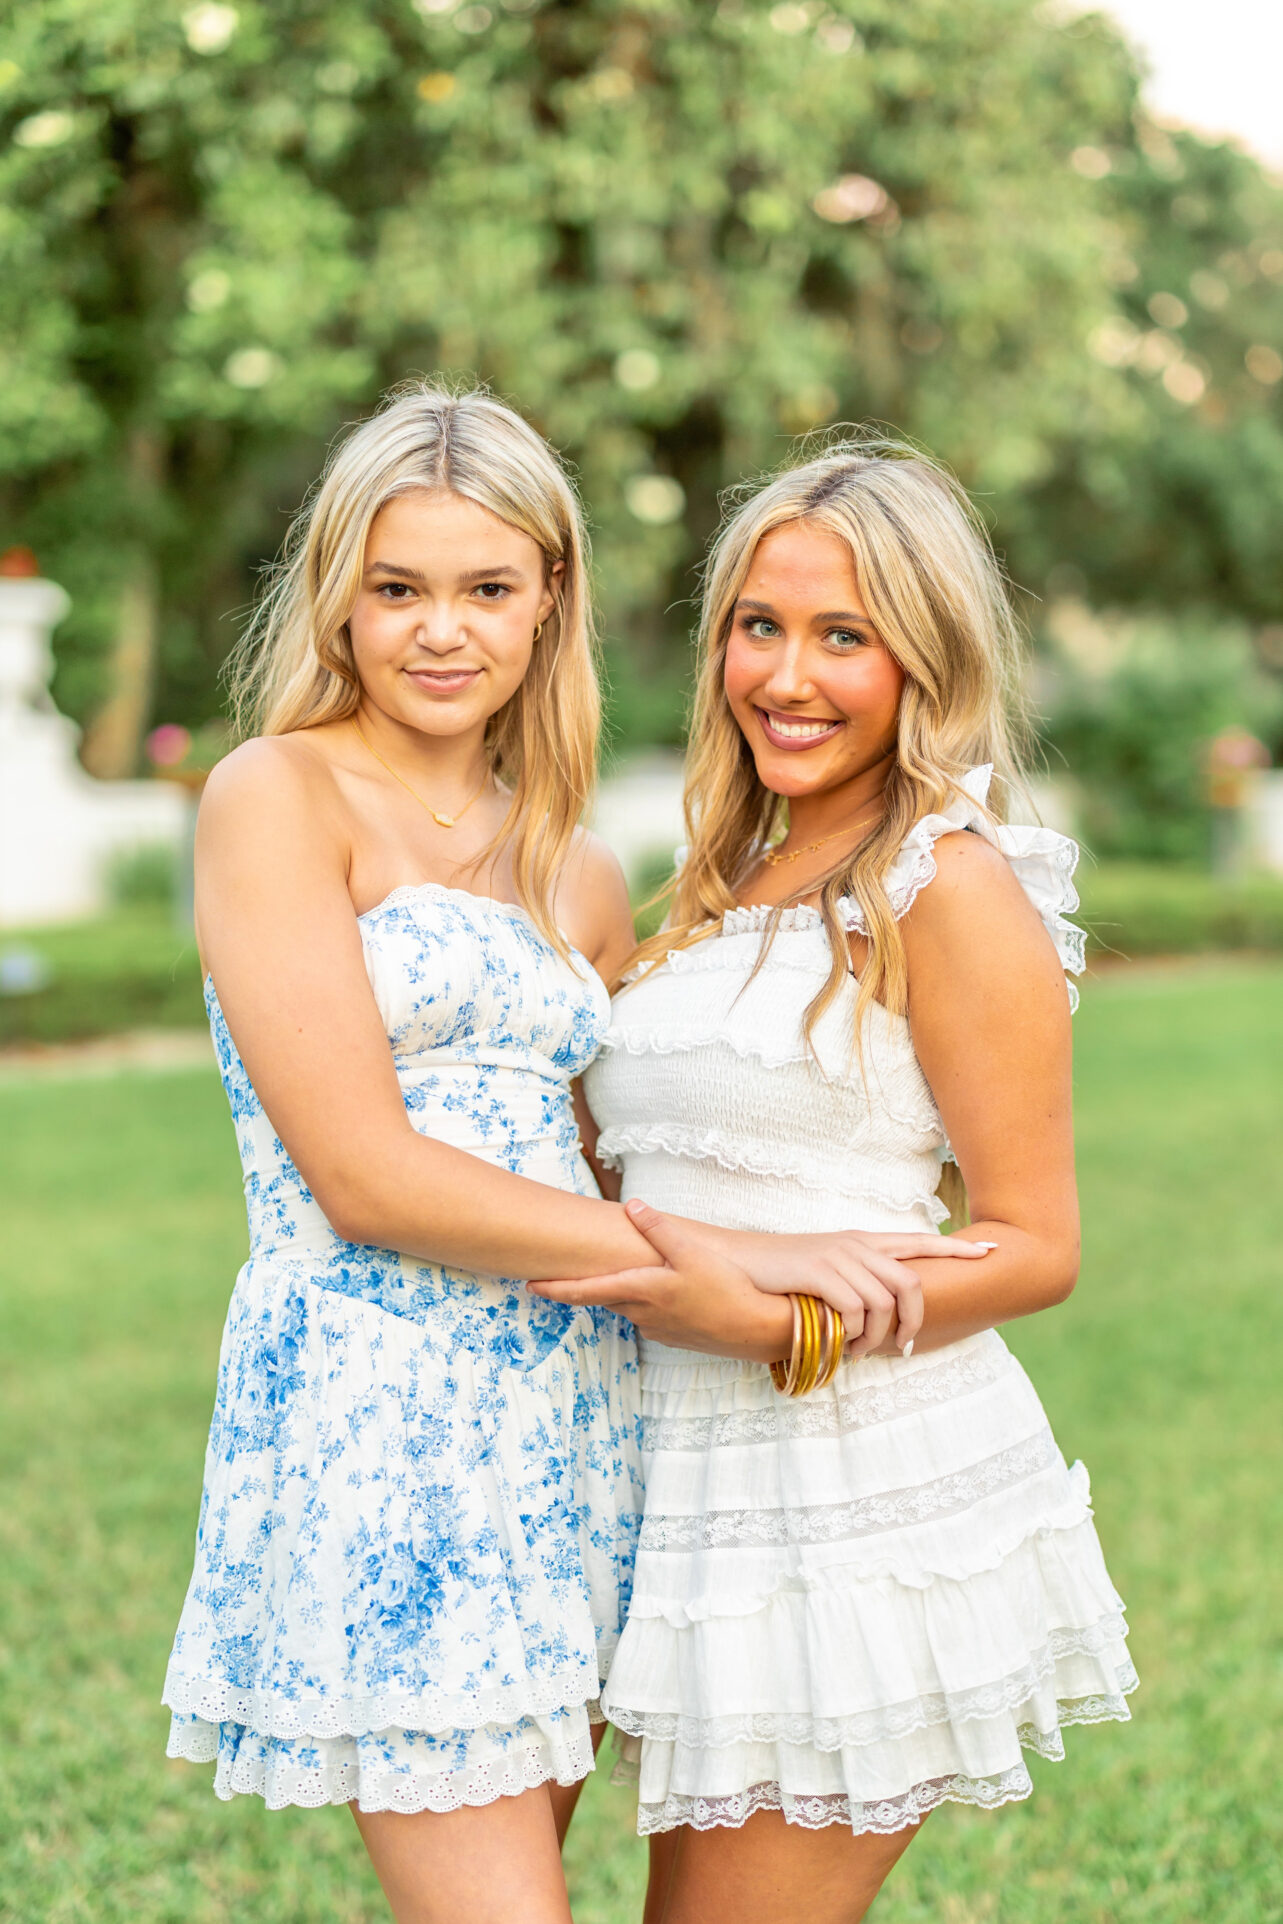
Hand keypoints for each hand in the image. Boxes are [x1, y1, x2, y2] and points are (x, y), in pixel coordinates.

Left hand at [528, 1202, 792, 1363]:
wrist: (756, 1329)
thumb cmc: (724, 1288)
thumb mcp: (692, 1251)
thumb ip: (659, 1229)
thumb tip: (631, 1205)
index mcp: (640, 1290)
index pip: (585, 1291)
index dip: (555, 1288)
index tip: (529, 1285)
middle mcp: (642, 1313)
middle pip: (605, 1296)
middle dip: (586, 1286)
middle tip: (564, 1272)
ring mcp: (658, 1327)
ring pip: (629, 1305)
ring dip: (622, 1290)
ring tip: (622, 1273)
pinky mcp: (674, 1335)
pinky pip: (650, 1314)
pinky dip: (647, 1301)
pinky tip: (663, 1290)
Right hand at [717, 1226, 995, 1356]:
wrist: (737, 1262)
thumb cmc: (780, 1274)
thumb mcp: (824, 1270)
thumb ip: (854, 1282)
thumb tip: (878, 1315)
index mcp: (862, 1242)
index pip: (918, 1243)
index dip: (955, 1251)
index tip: (990, 1252)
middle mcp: (856, 1245)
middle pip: (911, 1283)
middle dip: (914, 1321)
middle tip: (902, 1348)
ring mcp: (838, 1257)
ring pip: (883, 1302)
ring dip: (875, 1337)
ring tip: (857, 1353)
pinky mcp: (818, 1272)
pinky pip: (854, 1310)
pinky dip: (851, 1334)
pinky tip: (840, 1344)